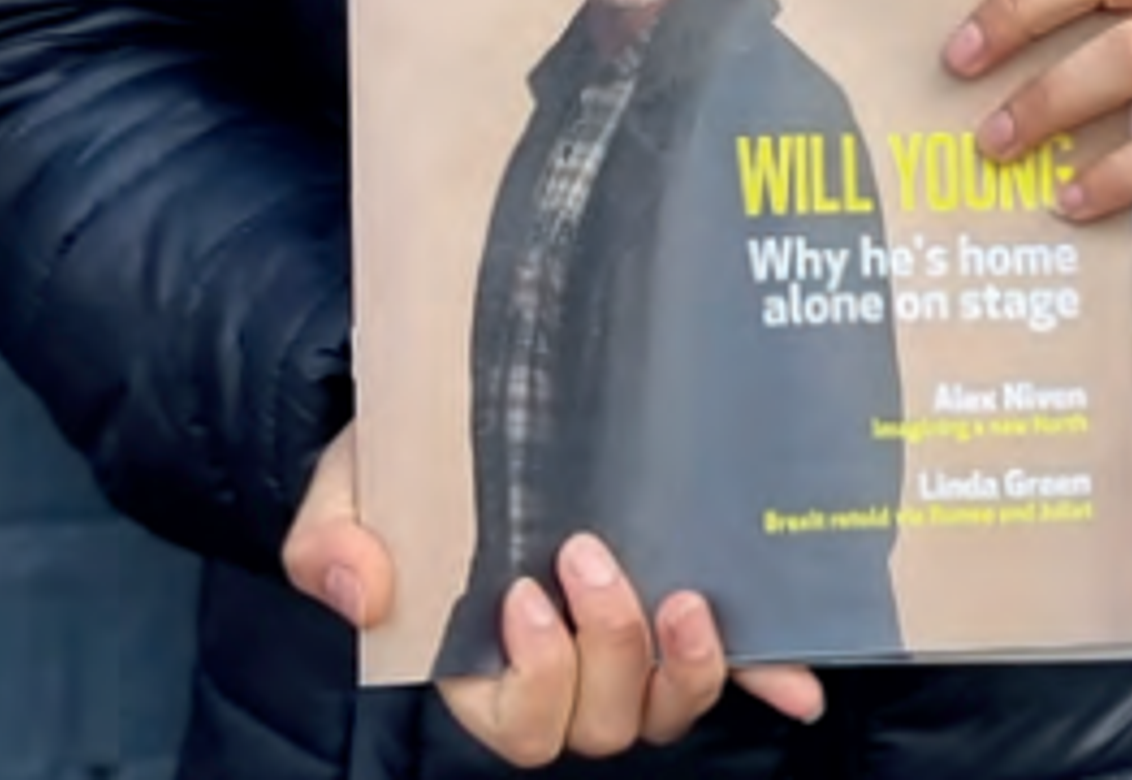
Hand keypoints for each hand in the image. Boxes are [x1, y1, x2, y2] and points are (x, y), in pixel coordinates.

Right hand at [283, 427, 824, 762]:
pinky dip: (768, 674)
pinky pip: (734, 664)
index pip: (520, 724)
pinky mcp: (678, 601)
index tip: (524, 593)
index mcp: (478, 663)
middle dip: (607, 652)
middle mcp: (561, 668)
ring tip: (683, 597)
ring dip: (687, 668)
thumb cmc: (395, 466)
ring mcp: (626, 641)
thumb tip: (362, 594)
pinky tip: (802, 677)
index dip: (536, 678)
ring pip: (667, 707)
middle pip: (602, 724)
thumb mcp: (342, 494)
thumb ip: (329, 544)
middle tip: (590, 555)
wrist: (452, 407)